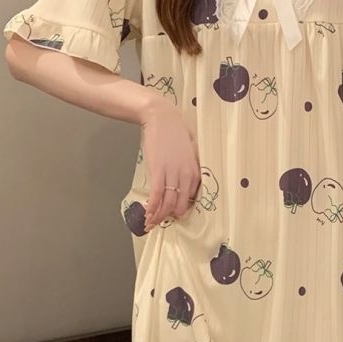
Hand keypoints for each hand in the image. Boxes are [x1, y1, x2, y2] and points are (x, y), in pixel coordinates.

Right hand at [139, 96, 200, 229]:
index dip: (179, 210)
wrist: (162, 118)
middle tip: (159, 221)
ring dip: (158, 216)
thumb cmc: (175, 133)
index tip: (171, 215)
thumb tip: (183, 182)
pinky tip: (147, 215)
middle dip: (169, 216)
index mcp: (196, 173)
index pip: (190, 200)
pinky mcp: (158, 171)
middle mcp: (186, 177)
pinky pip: (156, 195)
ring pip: (167, 203)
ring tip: (150, 224)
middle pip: (179, 205)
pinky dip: (152, 207)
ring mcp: (172, 174)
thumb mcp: (189, 154)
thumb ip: (188, 169)